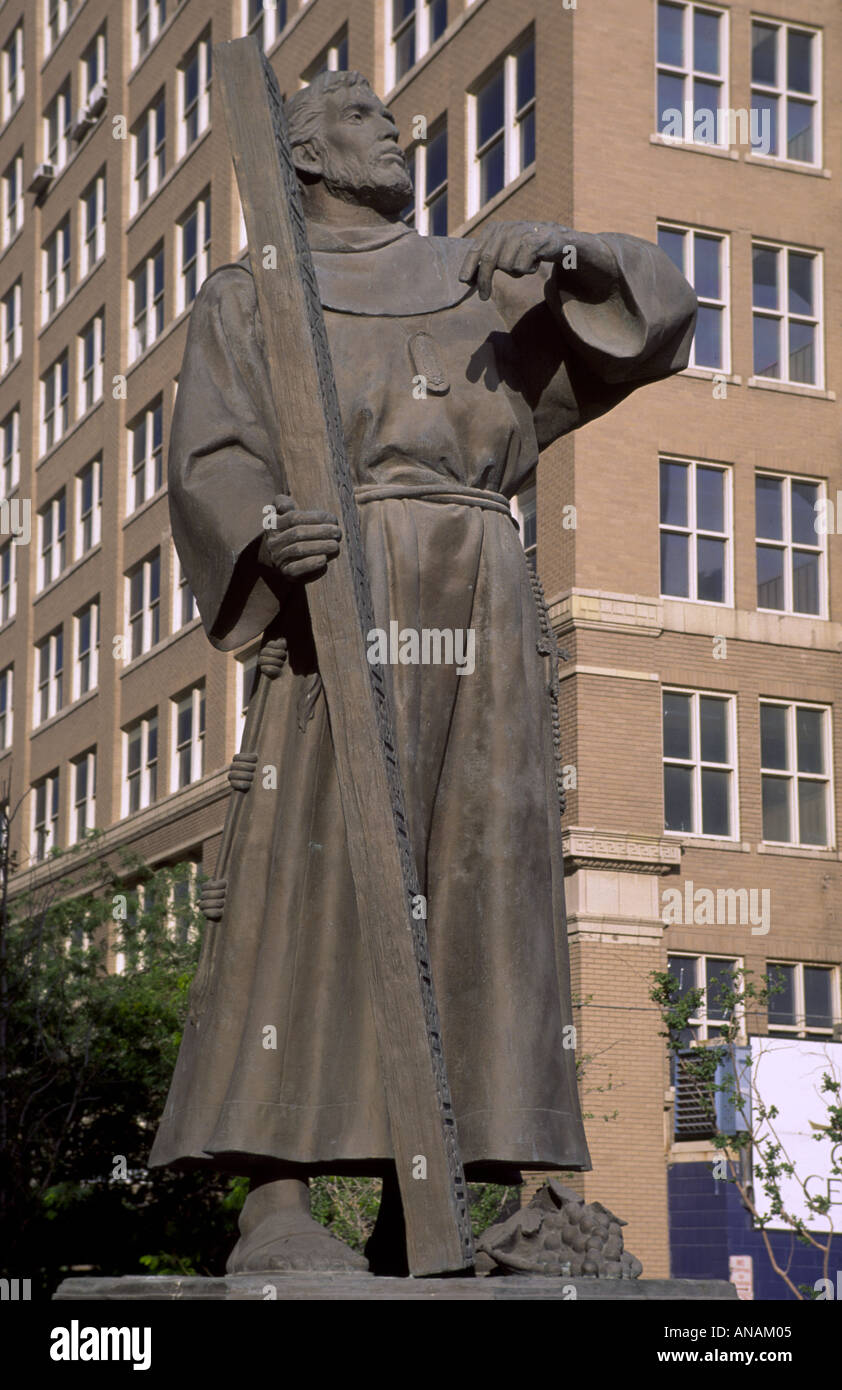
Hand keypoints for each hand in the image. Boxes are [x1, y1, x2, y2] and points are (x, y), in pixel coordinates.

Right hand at [259, 493, 340, 581]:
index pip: (293, 517)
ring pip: (298, 550)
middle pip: (297, 533)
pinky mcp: (286, 573)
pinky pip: (296, 569)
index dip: (315, 517)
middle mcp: (273, 542)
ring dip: (319, 546)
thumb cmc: (290, 532)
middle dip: (320, 532)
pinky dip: (310, 564)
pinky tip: (324, 560)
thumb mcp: (284, 515)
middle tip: (338, 532)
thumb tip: (285, 506)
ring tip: (335, 545)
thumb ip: (283, 503)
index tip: (333, 519)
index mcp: (273, 525)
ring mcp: (278, 558)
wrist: (280, 560)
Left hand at [459, 222, 618, 300]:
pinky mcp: (538, 239)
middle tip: (483, 298)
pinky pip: (522, 265)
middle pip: (488, 260)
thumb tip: (465, 278)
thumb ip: (488, 261)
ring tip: (526, 265)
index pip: (476, 249)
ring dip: (516, 272)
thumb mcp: (507, 253)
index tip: (465, 284)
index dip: (469, 267)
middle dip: (484, 281)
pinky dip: (528, 269)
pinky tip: (536, 262)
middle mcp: (507, 227)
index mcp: (496, 229)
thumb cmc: (532, 250)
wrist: (564, 243)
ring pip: (506, 265)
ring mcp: (523, 232)